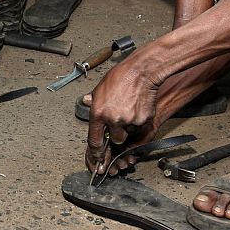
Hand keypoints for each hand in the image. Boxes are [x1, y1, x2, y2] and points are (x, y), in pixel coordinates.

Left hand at [85, 58, 161, 174]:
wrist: (141, 71)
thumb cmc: (121, 76)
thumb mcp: (100, 88)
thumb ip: (93, 100)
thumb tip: (86, 102)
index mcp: (98, 113)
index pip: (94, 140)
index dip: (97, 152)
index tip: (99, 158)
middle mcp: (112, 119)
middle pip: (116, 140)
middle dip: (118, 134)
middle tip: (121, 121)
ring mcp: (128, 120)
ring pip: (129, 133)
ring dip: (129, 127)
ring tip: (130, 109)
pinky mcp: (142, 120)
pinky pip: (140, 127)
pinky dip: (140, 121)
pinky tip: (138, 107)